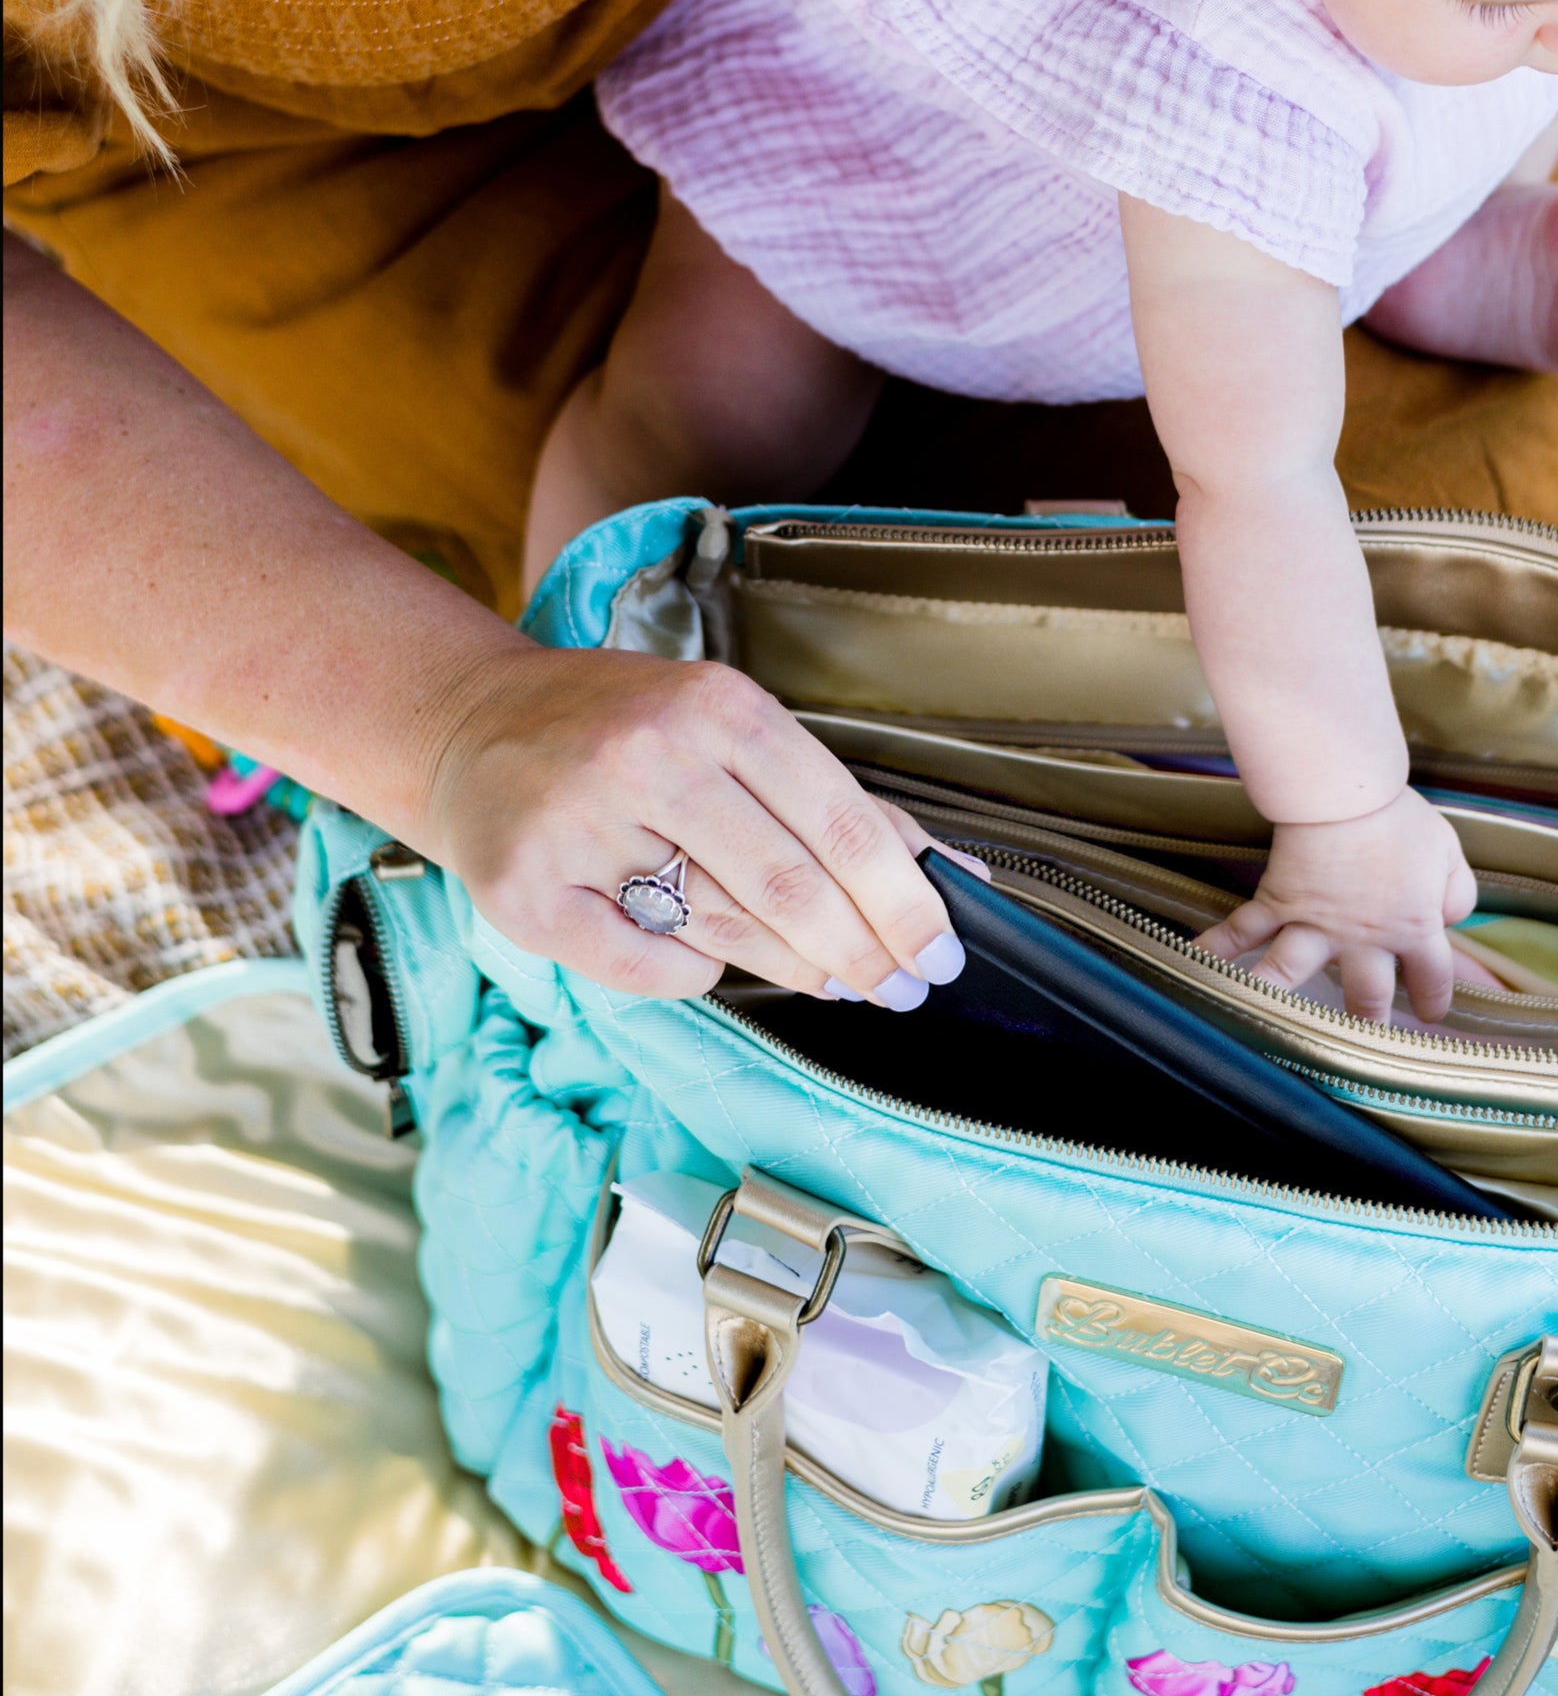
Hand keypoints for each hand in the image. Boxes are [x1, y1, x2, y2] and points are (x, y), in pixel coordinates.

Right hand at [417, 644, 971, 1004]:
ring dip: (795, 969)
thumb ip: (831, 797)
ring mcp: (581, 824)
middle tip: (899, 988)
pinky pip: (646, 965)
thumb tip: (947, 870)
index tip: (939, 951)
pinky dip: (692, 975)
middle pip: (789, 885)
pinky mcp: (527, 888)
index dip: (901, 900)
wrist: (474, 724)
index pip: (838, 821)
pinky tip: (711, 962)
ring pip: (724, 928)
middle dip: (863, 951)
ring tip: (836, 982)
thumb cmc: (620, 728)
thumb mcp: (730, 726)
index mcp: (715, 707)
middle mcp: (648, 757)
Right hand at [1197, 787, 1476, 1023]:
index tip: (1430, 1015)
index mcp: (1412, 927)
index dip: (1434, 1002)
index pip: (1431, 979)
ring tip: (1260, 1032)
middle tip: (1361, 1042)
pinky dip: (1215, 948)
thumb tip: (1449, 918)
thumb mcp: (1448, 853)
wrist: (1345, 793)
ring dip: (1276, 1003)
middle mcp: (1362, 939)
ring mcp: (1314, 925)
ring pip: (1293, 977)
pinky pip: (1242, 930)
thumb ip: (1456, 894)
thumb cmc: (1399, 819)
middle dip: (1367, 1024)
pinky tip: (1195, 965)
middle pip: (1366, 999)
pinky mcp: (1278, 903)